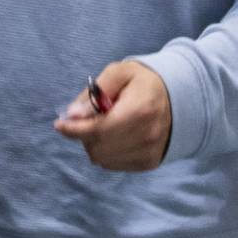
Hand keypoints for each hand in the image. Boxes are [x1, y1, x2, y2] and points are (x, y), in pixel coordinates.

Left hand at [52, 60, 170, 171]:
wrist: (177, 99)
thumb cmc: (142, 83)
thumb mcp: (119, 72)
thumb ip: (94, 92)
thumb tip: (72, 114)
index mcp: (140, 109)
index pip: (99, 129)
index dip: (74, 129)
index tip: (59, 124)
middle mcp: (147, 135)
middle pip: (98, 148)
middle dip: (84, 134)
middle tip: (88, 118)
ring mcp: (149, 152)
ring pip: (103, 159)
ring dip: (95, 144)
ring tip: (105, 125)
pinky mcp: (149, 163)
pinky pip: (113, 165)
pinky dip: (107, 152)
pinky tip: (115, 135)